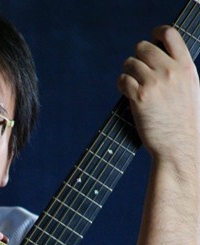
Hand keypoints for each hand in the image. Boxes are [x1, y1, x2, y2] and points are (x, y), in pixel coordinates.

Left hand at [118, 26, 199, 160]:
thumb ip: (178, 70)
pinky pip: (123, 80)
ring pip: (130, 64)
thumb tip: (159, 57)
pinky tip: (126, 91)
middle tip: (136, 70)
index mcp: (186, 67)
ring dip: (127, 72)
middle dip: (136, 57)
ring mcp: (154, 84)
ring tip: (132, 83)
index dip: (156, 33)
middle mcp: (170, 72)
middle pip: (144, 48)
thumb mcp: (190, 88)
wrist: (177, 145)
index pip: (170, 35)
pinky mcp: (140, 98)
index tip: (150, 38)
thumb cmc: (182, 121)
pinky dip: (122, 84)